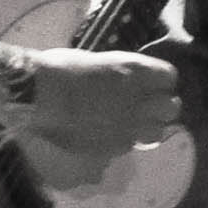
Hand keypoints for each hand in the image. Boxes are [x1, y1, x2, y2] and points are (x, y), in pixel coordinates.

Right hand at [2, 46, 181, 161]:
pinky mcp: (114, 146)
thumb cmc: (59, 69)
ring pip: (157, 131)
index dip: (160, 80)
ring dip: (149, 126)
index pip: (169, 77)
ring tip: (132, 122)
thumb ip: (119, 73)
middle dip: (162, 105)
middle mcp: (140, 100)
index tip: (152, 82)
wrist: (37, 97)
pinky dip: (124, 139)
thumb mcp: (96, 61)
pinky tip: (109, 132)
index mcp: (136, 71)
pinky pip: (130, 144)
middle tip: (147, 105)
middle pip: (171, 107)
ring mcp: (129, 126)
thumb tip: (126, 80)